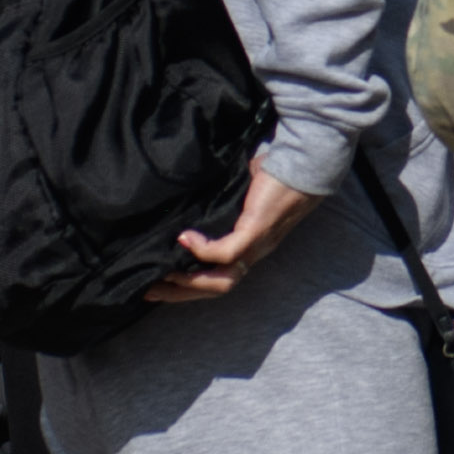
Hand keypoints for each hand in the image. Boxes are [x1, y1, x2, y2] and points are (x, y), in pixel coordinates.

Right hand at [149, 162, 315, 301]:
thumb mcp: (240, 192)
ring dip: (191, 281)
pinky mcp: (257, 230)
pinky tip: (184, 238)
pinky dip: (203, 250)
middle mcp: (253, 252)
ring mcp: (256, 244)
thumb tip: (191, 197)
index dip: (187, 287)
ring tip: (164, 271)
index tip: (155, 285)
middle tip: (149, 289)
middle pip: (217, 288)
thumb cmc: (274, 174)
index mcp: (249, 246)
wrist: (304, 161)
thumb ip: (221, 203)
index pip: (216, 277)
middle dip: (181, 292)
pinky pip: (227, 251)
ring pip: (222, 280)